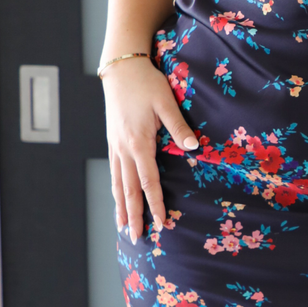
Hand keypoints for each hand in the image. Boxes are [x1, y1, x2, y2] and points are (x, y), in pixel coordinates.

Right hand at [101, 57, 198, 241]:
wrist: (120, 68)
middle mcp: (123, 149)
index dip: (155, 204)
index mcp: (138, 142)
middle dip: (134, 215)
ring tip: (123, 227)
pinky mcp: (113, 142)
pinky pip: (115, 172)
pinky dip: (116, 190)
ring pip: (118, 183)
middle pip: (129, 189)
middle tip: (137, 238)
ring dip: (121, 207)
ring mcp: (115, 146)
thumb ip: (179, 127)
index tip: (161, 224)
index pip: (149, 182)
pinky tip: (118, 199)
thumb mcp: (165, 102)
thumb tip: (195, 148)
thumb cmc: (145, 83)